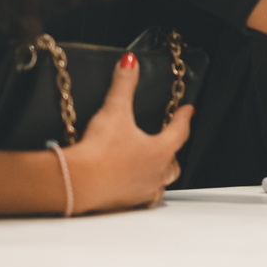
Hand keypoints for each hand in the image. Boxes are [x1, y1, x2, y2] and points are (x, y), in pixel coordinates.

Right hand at [61, 52, 192, 213]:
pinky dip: (141, 189)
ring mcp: (141, 191)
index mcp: (159, 150)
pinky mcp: (125, 203)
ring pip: (160, 183)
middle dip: (173, 150)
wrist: (77, 183)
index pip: (180, 131)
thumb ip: (124, 85)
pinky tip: (132, 185)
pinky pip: (142, 198)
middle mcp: (155, 173)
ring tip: (153, 165)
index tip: (188, 110)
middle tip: (170, 140)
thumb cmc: (99, 152)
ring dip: (159, 173)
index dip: (184, 118)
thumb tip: (129, 63)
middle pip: (174, 162)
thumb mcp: (114, 111)